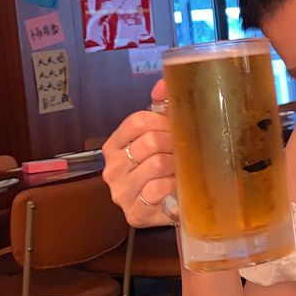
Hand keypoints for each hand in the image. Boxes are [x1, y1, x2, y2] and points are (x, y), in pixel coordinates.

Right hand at [102, 78, 176, 227]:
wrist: (166, 206)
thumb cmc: (162, 168)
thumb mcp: (159, 135)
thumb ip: (160, 108)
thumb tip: (163, 83)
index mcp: (114, 145)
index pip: (136, 121)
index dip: (162, 121)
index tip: (175, 127)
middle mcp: (111, 168)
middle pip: (150, 141)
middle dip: (174, 143)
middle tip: (184, 149)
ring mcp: (121, 191)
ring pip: (156, 164)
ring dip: (177, 164)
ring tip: (181, 167)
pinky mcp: (134, 212)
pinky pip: (158, 188)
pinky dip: (174, 184)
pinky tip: (177, 184)